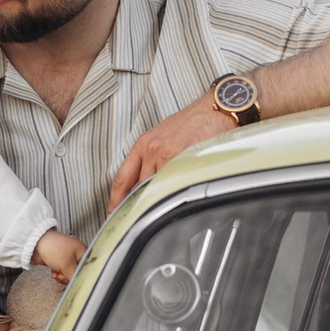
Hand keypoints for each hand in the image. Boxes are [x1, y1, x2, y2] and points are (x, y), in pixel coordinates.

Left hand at [32, 229, 85, 283]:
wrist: (36, 244)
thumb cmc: (52, 247)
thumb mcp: (66, 264)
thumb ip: (73, 275)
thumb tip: (78, 282)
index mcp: (82, 252)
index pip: (86, 268)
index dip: (79, 275)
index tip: (73, 278)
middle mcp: (76, 254)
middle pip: (76, 272)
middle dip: (68, 277)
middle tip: (62, 276)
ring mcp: (67, 258)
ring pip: (68, 273)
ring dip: (62, 276)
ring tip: (57, 274)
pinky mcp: (59, 261)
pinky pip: (62, 272)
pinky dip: (58, 274)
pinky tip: (54, 273)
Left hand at [106, 94, 239, 208]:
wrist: (215, 109)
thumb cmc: (194, 122)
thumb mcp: (165, 136)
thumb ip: (153, 158)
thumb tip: (149, 182)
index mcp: (143, 144)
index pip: (122, 178)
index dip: (115, 200)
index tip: (113, 213)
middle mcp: (151, 149)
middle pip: (138, 188)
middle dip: (140, 205)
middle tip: (140, 220)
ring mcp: (166, 154)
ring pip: (156, 189)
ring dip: (160, 202)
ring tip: (165, 212)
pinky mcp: (182, 158)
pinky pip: (173, 184)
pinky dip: (175, 195)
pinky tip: (180, 201)